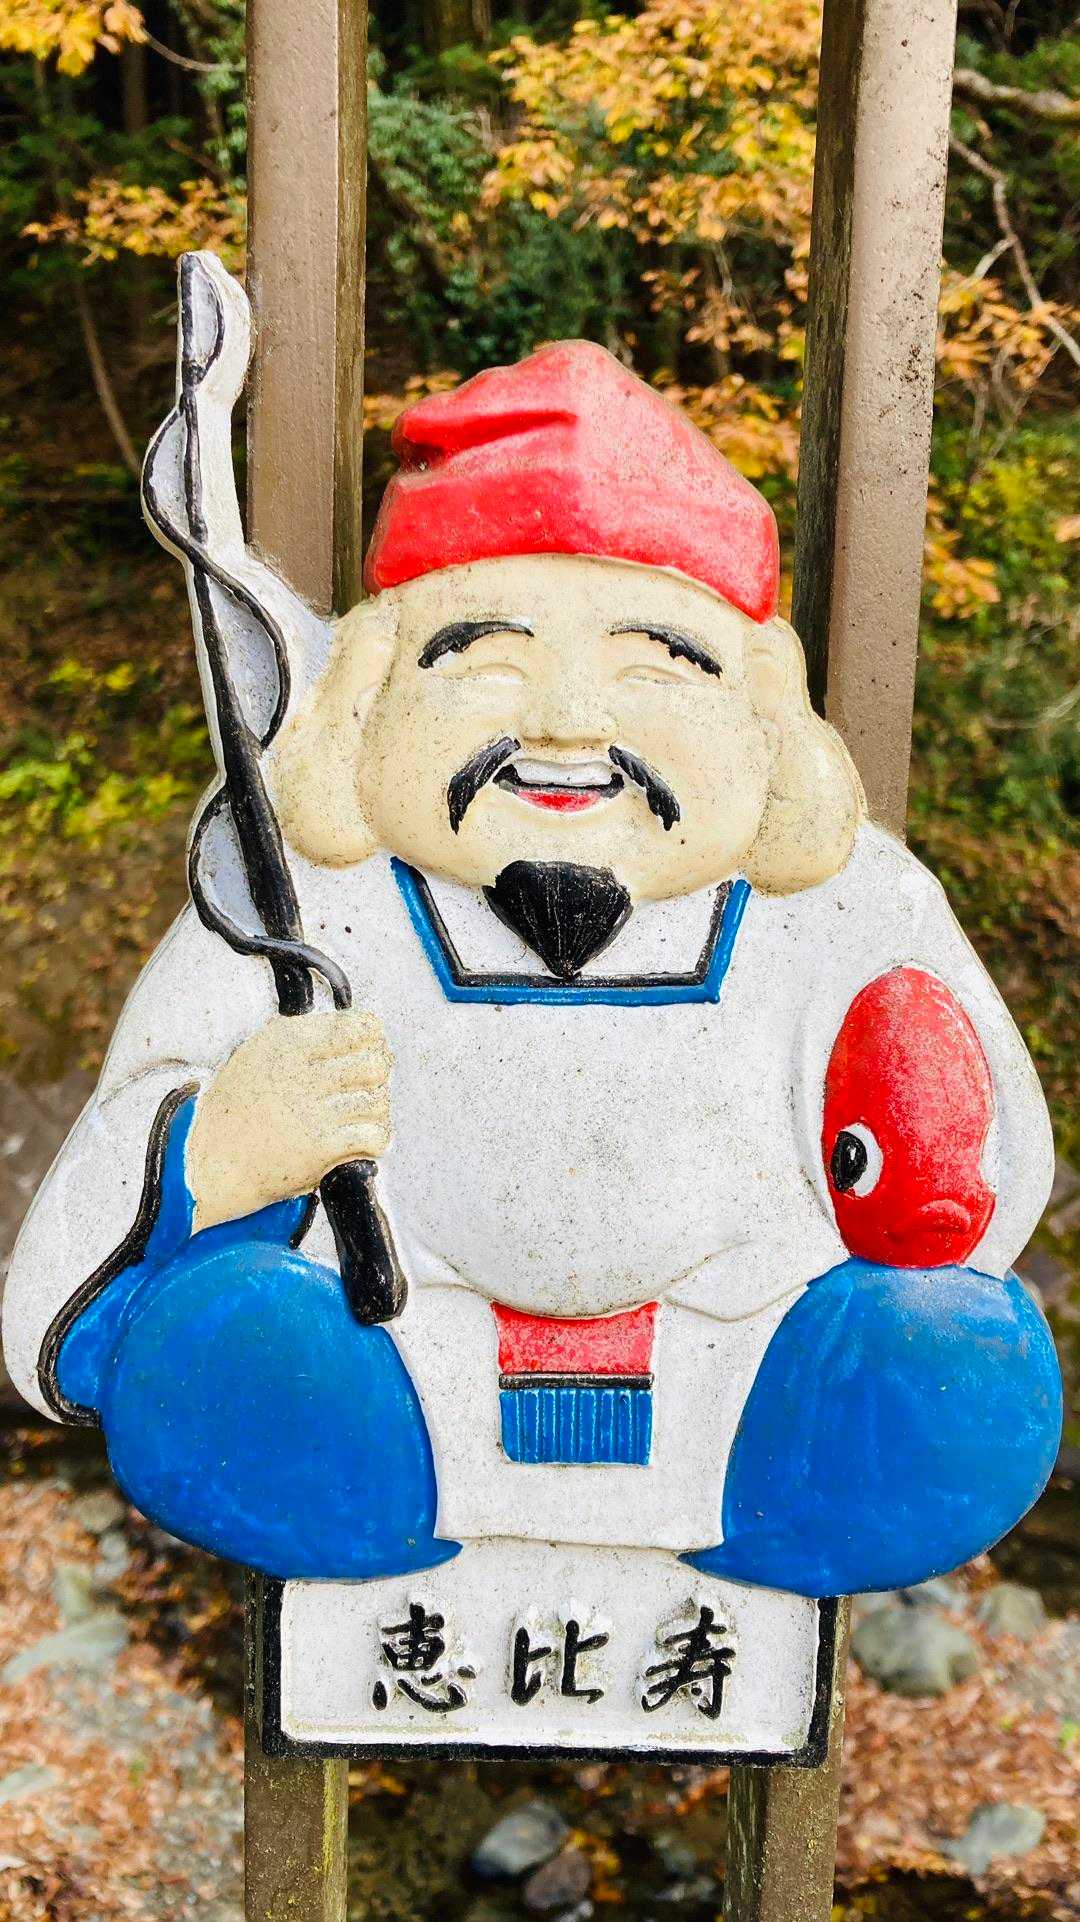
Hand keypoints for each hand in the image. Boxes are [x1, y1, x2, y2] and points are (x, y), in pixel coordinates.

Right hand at [188, 1010, 391, 1231]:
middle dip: (379, 1074)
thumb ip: (299, 1039)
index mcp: (286, 1042)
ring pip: (378, 1100)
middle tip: (368, 1085)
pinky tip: (361, 1140)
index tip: (371, 1048)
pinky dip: (376, 1139)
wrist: (205, 1164)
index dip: (373, 1039)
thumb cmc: (230, 1112)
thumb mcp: (254, 1056)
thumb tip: (354, 1031)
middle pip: (374, 1062)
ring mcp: (312, 1111)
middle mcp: (302, 1072)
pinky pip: (373, 1135)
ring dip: (376, 1109)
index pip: (357, 1027)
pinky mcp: (320, 1148)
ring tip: (360, 1116)